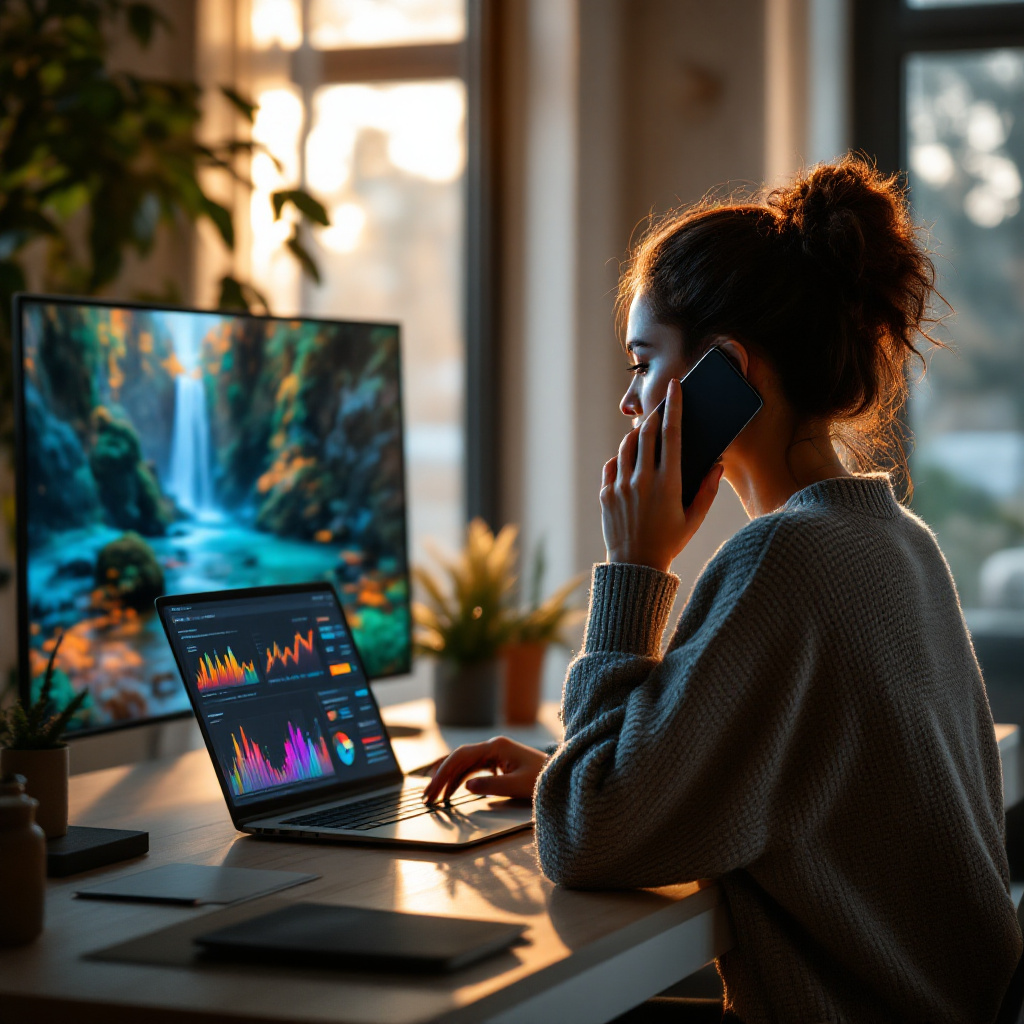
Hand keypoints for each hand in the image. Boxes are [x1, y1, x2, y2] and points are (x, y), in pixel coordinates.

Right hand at [421, 737, 547, 804]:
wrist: (563, 774)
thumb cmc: (544, 777)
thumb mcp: (519, 785)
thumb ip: (491, 786)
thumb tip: (466, 786)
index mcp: (496, 747)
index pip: (461, 756)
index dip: (443, 773)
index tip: (433, 789)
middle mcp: (492, 747)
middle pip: (458, 759)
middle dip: (441, 777)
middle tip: (427, 797)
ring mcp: (495, 754)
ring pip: (463, 765)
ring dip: (448, 780)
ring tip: (435, 798)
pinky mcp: (498, 762)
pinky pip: (473, 769)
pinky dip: (460, 780)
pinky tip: (451, 792)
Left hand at [601, 378, 722, 572]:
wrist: (635, 567)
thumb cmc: (670, 542)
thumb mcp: (694, 519)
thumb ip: (707, 490)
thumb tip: (717, 464)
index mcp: (668, 483)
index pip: (671, 434)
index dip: (674, 406)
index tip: (674, 388)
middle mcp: (642, 480)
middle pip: (646, 433)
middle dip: (654, 415)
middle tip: (660, 408)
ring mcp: (620, 486)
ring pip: (626, 446)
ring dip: (637, 436)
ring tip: (646, 435)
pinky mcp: (606, 494)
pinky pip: (612, 465)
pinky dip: (621, 458)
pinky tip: (630, 461)